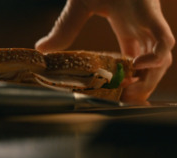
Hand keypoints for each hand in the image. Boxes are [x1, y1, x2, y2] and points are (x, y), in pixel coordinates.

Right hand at [35, 0, 173, 102]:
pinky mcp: (153, 15)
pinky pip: (165, 43)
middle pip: (151, 64)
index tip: (117, 93)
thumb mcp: (78, 8)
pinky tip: (138, 65)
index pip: (134, 58)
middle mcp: (141, 28)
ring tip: (131, 93)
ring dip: (150, 79)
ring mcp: (149, 22)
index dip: (129, 77)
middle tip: (126, 101)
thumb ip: (64, 29)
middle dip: (142, 84)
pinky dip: (156, 58)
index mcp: (126, 26)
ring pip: (162, 59)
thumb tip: (40, 49)